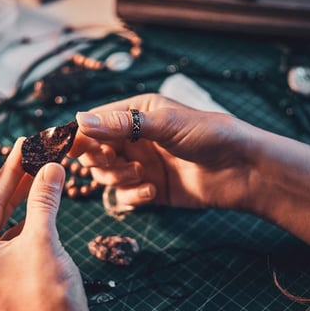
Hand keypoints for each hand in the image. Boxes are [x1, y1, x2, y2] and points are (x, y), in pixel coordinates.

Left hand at [0, 139, 99, 310]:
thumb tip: (51, 167)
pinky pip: (20, 227)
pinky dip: (33, 209)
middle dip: (8, 174)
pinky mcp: (14, 263)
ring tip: (40, 163)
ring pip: (6, 214)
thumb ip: (44, 200)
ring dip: (23, 190)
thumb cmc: (45, 296)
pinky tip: (46, 194)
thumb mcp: (42, 240)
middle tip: (26, 147)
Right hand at [70, 93, 253, 210]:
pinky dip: (134, 195)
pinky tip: (154, 190)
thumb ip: (121, 124)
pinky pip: (125, 195)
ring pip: (106, 175)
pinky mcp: (148, 188)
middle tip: (113, 160)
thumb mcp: (164, 123)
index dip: (80, 135)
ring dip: (119, 177)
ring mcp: (140, 165)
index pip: (95, 123)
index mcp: (135, 115)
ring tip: (142, 173)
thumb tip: (79, 120)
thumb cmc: (206, 135)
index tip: (70, 147)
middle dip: (99, 159)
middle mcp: (134, 140)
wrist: (240, 169)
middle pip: (95, 152)